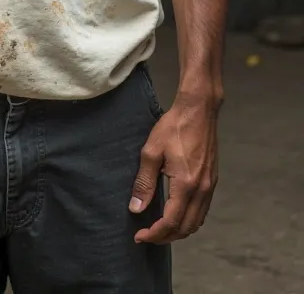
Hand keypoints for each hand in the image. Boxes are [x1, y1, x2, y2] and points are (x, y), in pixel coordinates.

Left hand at [129, 93, 219, 242]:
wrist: (199, 110)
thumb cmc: (173, 126)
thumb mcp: (151, 151)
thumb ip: (144, 182)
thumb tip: (136, 209)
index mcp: (186, 185)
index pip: (170, 222)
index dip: (154, 234)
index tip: (138, 236)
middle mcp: (202, 190)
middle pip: (186, 228)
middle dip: (165, 237)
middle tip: (147, 235)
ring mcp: (210, 186)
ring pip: (197, 222)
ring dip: (179, 230)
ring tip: (159, 228)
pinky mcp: (212, 180)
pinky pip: (202, 210)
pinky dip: (189, 220)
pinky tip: (176, 213)